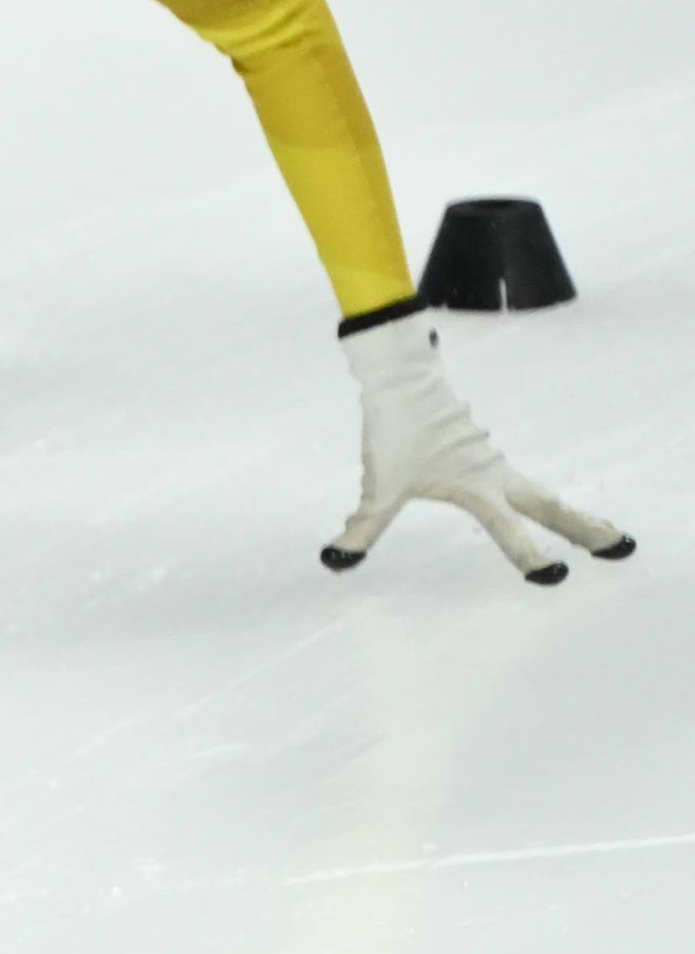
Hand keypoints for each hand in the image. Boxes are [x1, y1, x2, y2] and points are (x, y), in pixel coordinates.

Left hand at [324, 313, 632, 581]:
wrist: (402, 376)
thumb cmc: (396, 429)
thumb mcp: (378, 486)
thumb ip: (363, 527)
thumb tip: (335, 561)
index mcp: (480, 486)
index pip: (512, 531)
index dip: (530, 556)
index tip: (554, 578)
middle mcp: (494, 472)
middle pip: (551, 506)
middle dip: (584, 528)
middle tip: (618, 548)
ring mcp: (490, 457)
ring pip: (539, 490)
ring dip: (566, 512)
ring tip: (590, 530)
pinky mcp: (479, 445)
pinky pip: (515, 477)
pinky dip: (536, 494)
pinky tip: (535, 500)